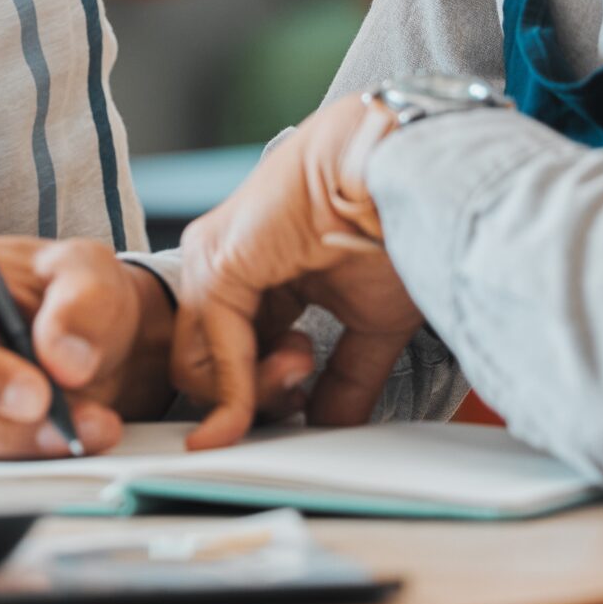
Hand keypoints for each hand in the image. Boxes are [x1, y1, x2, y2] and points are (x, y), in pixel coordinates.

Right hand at [0, 236, 176, 458]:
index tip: (38, 396)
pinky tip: (64, 439)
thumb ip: (82, 306)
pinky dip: (20, 456)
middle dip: (8, 422)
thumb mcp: (91, 274)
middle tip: (74, 428)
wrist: (84, 333)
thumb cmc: (72, 293)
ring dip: (22, 443)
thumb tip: (63, 360)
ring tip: (87, 431)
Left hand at [173, 95, 426, 450]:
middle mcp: (229, 266)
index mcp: (264, 274)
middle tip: (305, 392)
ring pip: (198, 365)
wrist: (404, 174)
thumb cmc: (397, 225)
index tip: (305, 411)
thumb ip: (346, 379)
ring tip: (304, 370)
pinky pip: (211, 349)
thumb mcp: (372, 323)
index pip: (240, 353)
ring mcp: (214, 261)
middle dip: (258, 397)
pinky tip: (288, 386)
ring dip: (252, 394)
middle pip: (211, 365)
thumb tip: (330, 429)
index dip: (268, 394)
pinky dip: (241, 388)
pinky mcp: (214, 262)